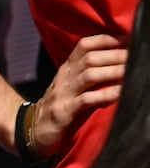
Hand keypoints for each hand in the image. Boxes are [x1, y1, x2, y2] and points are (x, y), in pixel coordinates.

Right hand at [33, 34, 126, 156]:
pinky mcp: (64, 112)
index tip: (125, 38)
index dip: (104, 40)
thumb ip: (86, 74)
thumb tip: (115, 65)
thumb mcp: (69, 86)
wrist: (32, 130)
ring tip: (132, 71)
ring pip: (89, 75)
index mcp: (66, 69)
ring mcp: (63, 94)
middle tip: (136, 56)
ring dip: (112, 72)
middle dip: (114, 55)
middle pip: (89, 58)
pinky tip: (120, 94)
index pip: (83, 46)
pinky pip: (86, 100)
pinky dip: (104, 96)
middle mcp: (64, 77)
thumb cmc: (58, 107)